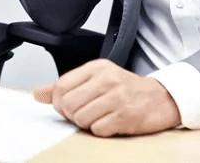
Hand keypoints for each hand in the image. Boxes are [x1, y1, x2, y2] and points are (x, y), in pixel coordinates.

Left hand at [34, 59, 180, 136]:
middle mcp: (106, 80)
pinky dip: (101, 130)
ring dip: (86, 123)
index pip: (61, 86)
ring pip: (80, 119)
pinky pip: (97, 130)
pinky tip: (110, 122)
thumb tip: (38, 94)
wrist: (161, 98)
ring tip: (99, 117)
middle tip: (85, 113)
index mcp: (96, 68)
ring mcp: (117, 98)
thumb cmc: (126, 89)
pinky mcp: (125, 117)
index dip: (59, 101)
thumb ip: (66, 85)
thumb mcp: (96, 79)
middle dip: (72, 115)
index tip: (67, 106)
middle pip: (68, 104)